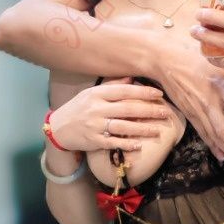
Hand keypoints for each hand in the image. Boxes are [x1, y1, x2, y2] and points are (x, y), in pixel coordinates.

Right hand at [49, 77, 168, 151]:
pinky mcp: (93, 141)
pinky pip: (113, 142)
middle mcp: (96, 109)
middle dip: (148, 111)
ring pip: (123, 126)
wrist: (57, 128)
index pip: (124, 91)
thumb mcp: (91, 93)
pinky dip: (126, 144)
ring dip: (142, 129)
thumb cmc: (78, 108)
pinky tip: (139, 145)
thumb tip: (131, 78)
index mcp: (97, 94)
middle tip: (165, 113)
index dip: (143, 92)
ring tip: (158, 130)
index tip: (159, 94)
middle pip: (127, 109)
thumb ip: (111, 86)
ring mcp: (95, 126)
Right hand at [147, 39, 223, 168]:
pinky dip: (213, 146)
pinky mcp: (190, 115)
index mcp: (219, 86)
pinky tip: (221, 156)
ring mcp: (197, 110)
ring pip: (213, 136)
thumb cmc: (195, 57)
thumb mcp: (221, 61)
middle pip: (223, 130)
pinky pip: (203, 134)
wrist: (165, 61)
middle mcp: (208, 102)